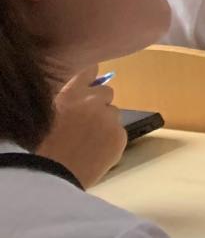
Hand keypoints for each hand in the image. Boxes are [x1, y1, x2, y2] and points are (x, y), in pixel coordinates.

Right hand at [39, 72, 123, 187]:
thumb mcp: (45, 116)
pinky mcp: (120, 135)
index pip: (90, 70)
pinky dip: (110, 142)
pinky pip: (118, 134)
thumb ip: (63, 102)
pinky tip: (94, 155)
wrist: (45, 179)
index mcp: (70, 93)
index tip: (88, 86)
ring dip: (105, 123)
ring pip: (113, 114)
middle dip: (98, 105)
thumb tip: (77, 97)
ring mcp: (109, 117)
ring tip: (87, 144)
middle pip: (106, 92)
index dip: (90, 80)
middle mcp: (92, 100)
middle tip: (85, 124)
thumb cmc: (38, 150)